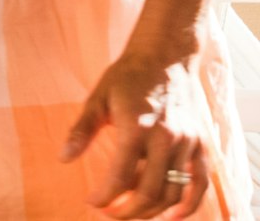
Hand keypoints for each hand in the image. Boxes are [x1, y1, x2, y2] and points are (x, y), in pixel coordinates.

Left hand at [62, 49, 210, 217]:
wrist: (165, 58)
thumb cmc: (126, 77)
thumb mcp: (97, 98)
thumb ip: (81, 130)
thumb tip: (63, 158)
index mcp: (136, 126)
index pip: (121, 176)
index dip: (105, 196)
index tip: (91, 202)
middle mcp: (166, 138)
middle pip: (150, 192)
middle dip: (127, 211)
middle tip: (109, 214)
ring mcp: (187, 144)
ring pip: (174, 193)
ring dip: (152, 211)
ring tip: (131, 213)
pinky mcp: (200, 146)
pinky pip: (200, 184)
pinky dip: (188, 205)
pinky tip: (171, 216)